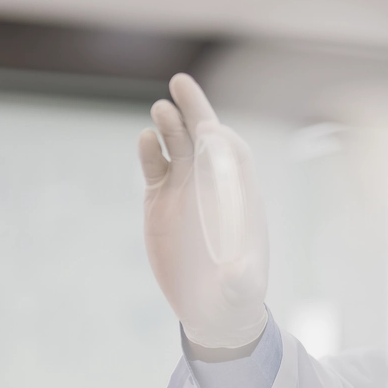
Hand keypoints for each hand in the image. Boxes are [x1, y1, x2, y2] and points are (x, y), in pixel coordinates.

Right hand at [138, 74, 269, 349]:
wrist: (212, 306)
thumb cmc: (235, 293)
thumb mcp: (241, 289)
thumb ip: (239, 279)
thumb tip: (235, 274)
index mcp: (238, 194)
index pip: (234, 154)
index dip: (223, 138)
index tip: (212, 128)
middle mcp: (211, 184)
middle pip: (204, 136)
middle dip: (195, 109)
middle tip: (180, 82)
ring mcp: (184, 188)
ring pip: (177, 145)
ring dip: (170, 126)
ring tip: (160, 110)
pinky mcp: (160, 199)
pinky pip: (155, 167)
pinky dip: (150, 152)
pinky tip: (146, 139)